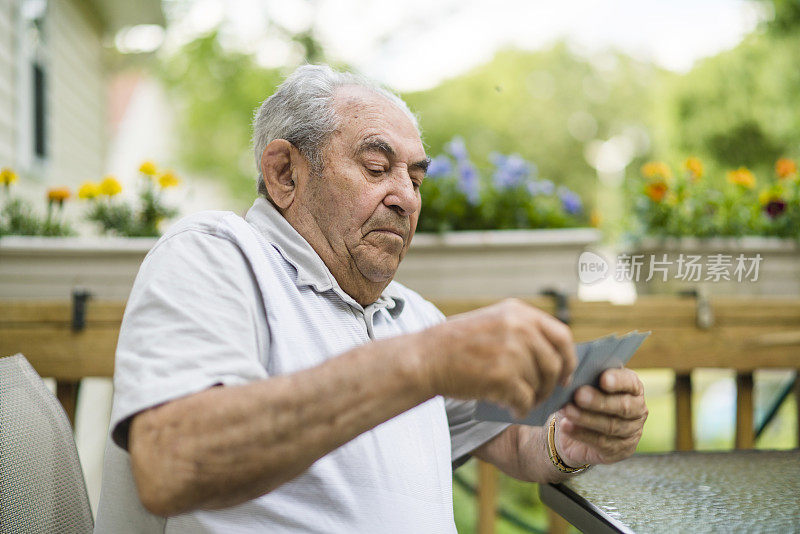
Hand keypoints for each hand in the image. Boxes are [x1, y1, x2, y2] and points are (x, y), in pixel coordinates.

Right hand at [419, 298, 576, 417]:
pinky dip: (522, 409)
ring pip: (541, 384)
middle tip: (546, 395)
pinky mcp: (503, 378)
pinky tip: (512, 409)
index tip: (565, 374)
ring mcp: (512, 352)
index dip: (568, 358)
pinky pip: (526, 400)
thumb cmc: (455, 345)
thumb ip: (521, 333)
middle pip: (555, 363)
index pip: (562, 336)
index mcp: (518, 312)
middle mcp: (519, 328)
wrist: (424, 359)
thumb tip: (553, 360)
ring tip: (521, 402)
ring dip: (535, 398)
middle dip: (553, 384)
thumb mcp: (491, 323)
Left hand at [555, 368, 647, 465]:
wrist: (574, 433)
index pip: (630, 382)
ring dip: (587, 418)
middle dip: (599, 401)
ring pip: (611, 426)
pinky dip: (581, 434)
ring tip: (568, 411)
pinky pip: (601, 442)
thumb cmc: (582, 402)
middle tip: (579, 395)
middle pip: (623, 406)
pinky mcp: (621, 450)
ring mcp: (632, 432)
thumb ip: (586, 380)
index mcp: (632, 388)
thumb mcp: (583, 387)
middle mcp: (637, 409)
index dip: (618, 381)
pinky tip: (567, 426)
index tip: (603, 379)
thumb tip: (574, 376)